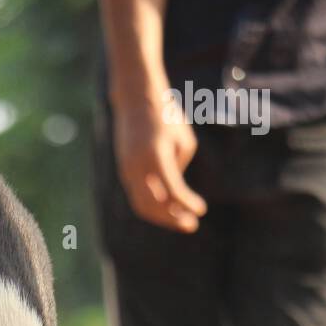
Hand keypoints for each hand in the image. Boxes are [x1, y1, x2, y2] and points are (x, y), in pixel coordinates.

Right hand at [112, 95, 206, 232]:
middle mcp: (138, 166)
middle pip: (154, 205)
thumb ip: (179, 170)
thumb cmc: (166, 117)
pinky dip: (154, 207)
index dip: (187, 204)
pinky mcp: (124, 173)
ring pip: (143, 206)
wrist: (136, 100)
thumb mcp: (183, 141)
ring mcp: (127, 171)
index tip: (201, 210)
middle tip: (192, 225)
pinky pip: (138, 197)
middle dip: (173, 219)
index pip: (172, 190)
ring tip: (182, 220)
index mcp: (156, 155)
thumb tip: (175, 194)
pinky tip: (169, 208)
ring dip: (162, 217)